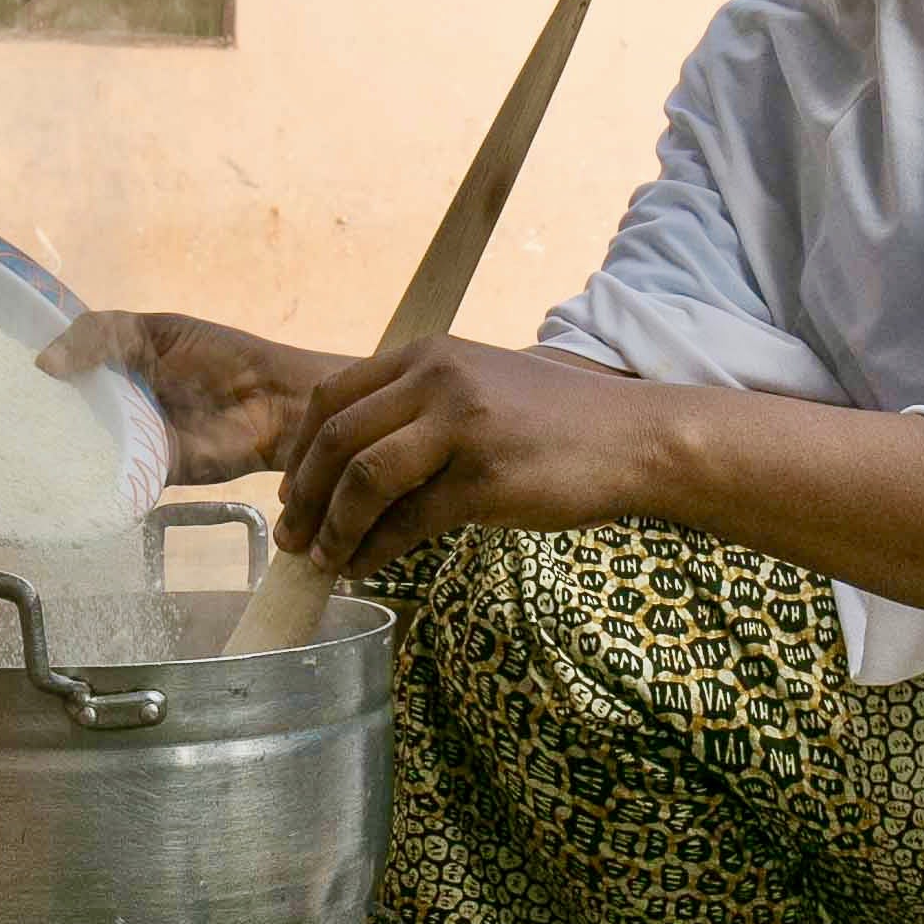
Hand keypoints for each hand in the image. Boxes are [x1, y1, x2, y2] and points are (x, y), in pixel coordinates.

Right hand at [38, 313, 341, 484]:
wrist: (272, 402)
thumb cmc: (220, 356)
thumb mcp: (157, 332)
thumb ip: (101, 336)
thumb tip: (44, 364)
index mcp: (118, 364)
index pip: (65, 368)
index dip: (33, 375)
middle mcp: (118, 404)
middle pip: (67, 411)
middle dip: (35, 416)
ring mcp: (132, 439)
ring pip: (83, 446)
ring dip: (56, 449)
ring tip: (13, 452)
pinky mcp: (148, 471)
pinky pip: (112, 478)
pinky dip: (89, 480)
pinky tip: (55, 479)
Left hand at [276, 338, 666, 580]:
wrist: (633, 438)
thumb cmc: (555, 422)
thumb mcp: (479, 388)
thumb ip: (420, 408)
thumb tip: (355, 462)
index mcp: (428, 356)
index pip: (333, 397)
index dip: (301, 451)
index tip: (291, 492)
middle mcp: (437, 380)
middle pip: (337, 438)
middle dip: (304, 496)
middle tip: (290, 538)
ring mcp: (460, 427)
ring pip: (363, 480)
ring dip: (333, 528)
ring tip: (323, 560)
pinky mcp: (484, 478)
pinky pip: (408, 521)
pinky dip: (376, 550)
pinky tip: (366, 567)